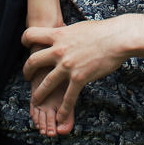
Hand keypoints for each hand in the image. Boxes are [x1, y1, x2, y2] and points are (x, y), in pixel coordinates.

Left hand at [21, 14, 143, 136]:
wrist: (117, 38)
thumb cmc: (103, 31)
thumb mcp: (79, 27)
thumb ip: (68, 33)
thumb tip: (65, 34)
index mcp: (59, 35)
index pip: (32, 35)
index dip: (26, 40)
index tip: (26, 45)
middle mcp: (59, 50)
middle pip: (33, 61)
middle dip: (27, 71)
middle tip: (28, 76)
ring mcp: (68, 65)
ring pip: (46, 83)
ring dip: (39, 94)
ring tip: (36, 100)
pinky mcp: (79, 78)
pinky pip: (67, 97)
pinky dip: (63, 109)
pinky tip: (60, 117)